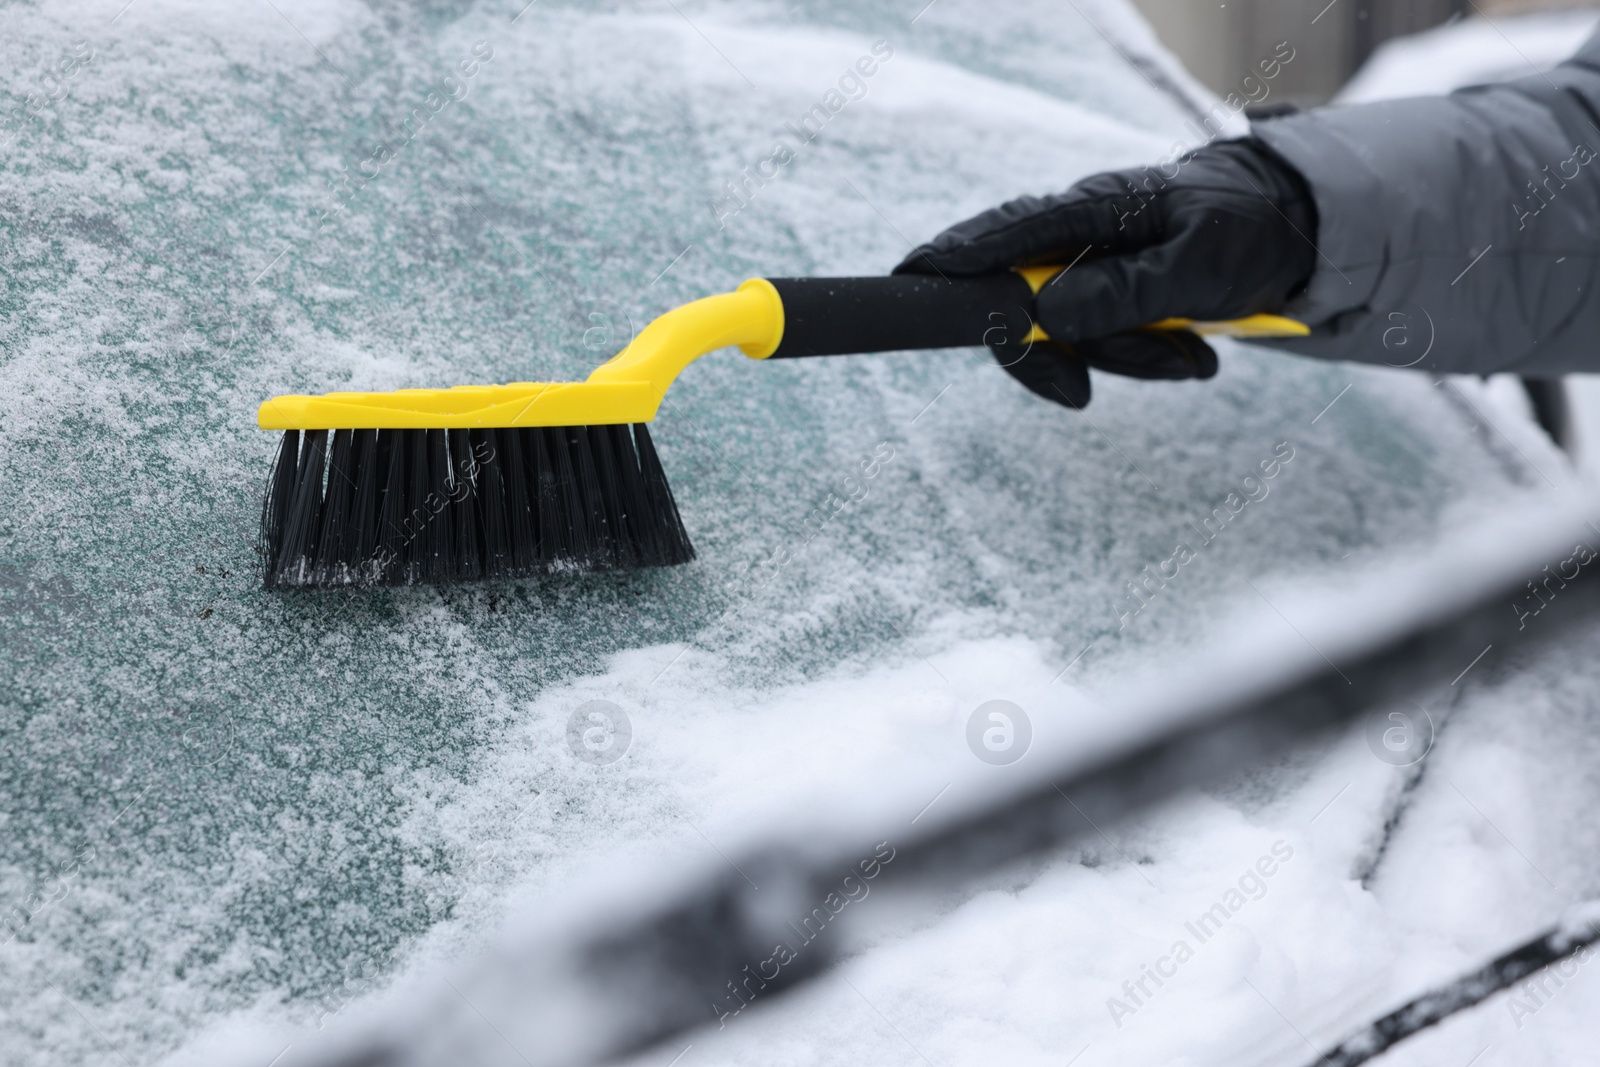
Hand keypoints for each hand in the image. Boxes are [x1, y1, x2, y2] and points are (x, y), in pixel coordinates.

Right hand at [895, 138, 1316, 407]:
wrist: (1297, 233)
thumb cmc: (1247, 230)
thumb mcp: (1200, 262)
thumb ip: (1126, 289)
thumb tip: (1047, 313)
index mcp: (1096, 210)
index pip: (1010, 232)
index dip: (956, 257)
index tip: (912, 276)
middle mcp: (1082, 238)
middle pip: (1027, 303)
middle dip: (1066, 353)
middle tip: (1083, 393)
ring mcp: (1094, 271)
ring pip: (1073, 334)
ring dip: (1128, 360)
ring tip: (1192, 360)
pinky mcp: (1112, 299)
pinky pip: (1104, 344)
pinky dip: (1144, 360)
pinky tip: (1190, 355)